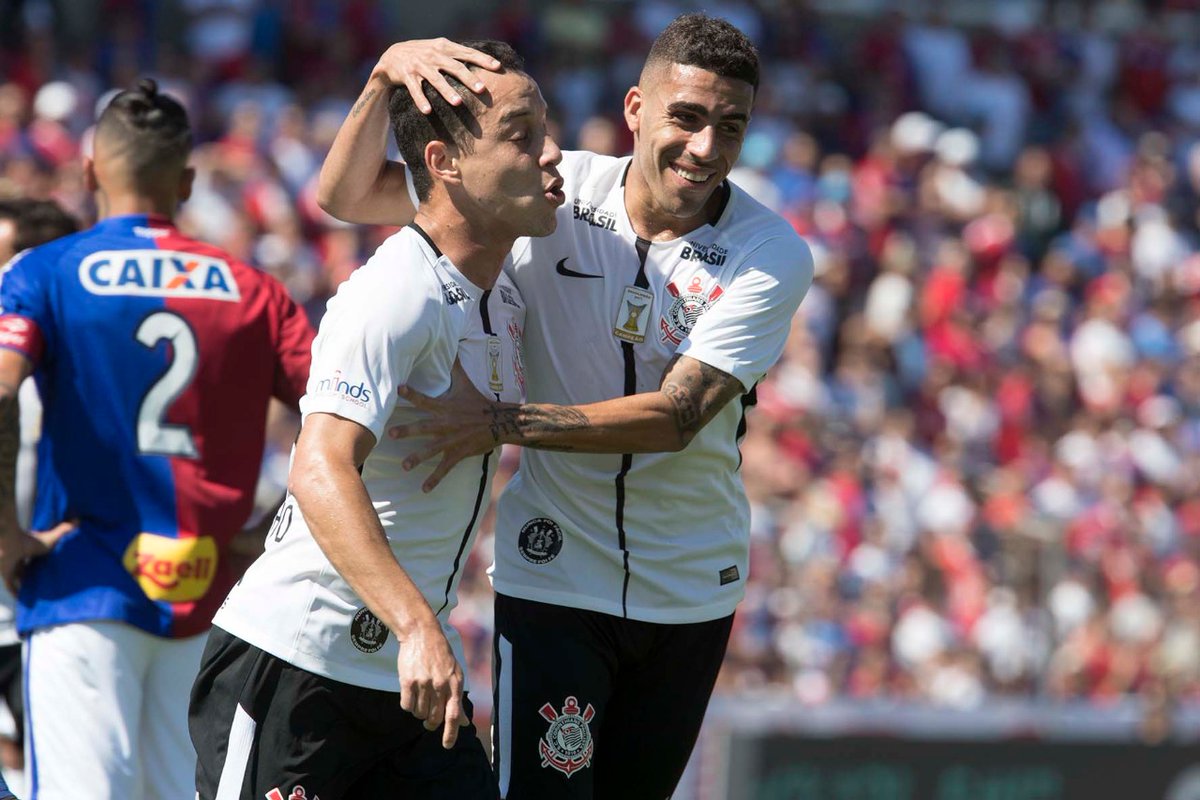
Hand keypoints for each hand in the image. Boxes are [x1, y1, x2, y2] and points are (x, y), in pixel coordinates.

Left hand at [0, 519, 75, 594]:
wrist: (11, 545)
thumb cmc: (30, 541)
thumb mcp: (51, 537)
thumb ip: (63, 530)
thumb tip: (78, 520)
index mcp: (28, 549)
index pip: (34, 557)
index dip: (39, 562)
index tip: (47, 567)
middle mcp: (19, 558)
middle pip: (26, 568)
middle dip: (33, 574)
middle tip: (43, 582)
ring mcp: (12, 567)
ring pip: (19, 577)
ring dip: (25, 584)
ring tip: (37, 593)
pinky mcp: (7, 575)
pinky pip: (11, 586)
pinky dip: (17, 593)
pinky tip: (23, 600)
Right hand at [371, 38, 501, 114]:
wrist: (392, 56)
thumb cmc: (424, 55)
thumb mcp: (440, 49)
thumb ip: (458, 54)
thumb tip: (485, 62)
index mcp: (444, 47)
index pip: (467, 53)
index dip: (482, 59)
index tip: (498, 67)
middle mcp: (433, 55)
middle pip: (455, 67)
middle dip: (469, 78)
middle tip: (482, 89)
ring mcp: (419, 65)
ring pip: (436, 79)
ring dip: (447, 91)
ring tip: (458, 103)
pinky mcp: (406, 76)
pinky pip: (415, 90)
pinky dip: (421, 100)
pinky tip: (428, 111)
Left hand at [390, 362, 514, 491]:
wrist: (500, 422)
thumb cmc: (479, 402)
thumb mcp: (466, 384)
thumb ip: (455, 369)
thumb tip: (451, 348)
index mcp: (445, 407)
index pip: (425, 399)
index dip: (412, 393)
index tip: (398, 388)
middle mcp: (446, 424)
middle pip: (423, 427)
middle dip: (407, 431)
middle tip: (391, 434)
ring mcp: (451, 440)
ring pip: (431, 450)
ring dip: (417, 458)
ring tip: (404, 465)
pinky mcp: (458, 453)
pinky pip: (444, 468)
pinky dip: (434, 479)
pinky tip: (424, 489)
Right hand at [397, 619, 468, 748]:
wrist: (421, 634)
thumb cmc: (440, 655)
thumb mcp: (455, 674)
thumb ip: (457, 699)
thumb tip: (463, 723)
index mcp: (455, 684)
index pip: (453, 714)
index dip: (451, 732)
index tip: (447, 745)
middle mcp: (440, 685)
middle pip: (434, 717)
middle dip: (431, 723)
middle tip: (428, 721)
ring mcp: (423, 683)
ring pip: (419, 713)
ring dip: (419, 712)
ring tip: (421, 698)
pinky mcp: (408, 682)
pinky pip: (406, 706)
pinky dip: (408, 705)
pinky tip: (411, 694)